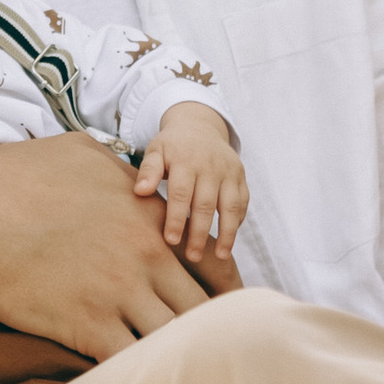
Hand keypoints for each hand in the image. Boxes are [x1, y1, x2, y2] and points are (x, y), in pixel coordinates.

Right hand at [0, 134, 220, 360]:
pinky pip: (133, 362)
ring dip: (181, 356)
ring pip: (178, 340)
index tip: (232, 313)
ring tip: (183, 373)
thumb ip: (124, 171)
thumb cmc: (19, 177)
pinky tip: (139, 379)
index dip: (229, 295)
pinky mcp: (88, 325)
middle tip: (214, 351)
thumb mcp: (83, 154)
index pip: (215, 267)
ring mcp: (119, 294)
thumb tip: (137, 179)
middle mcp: (146, 258)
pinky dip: (141, 372)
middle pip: (206, 311)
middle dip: (214, 333)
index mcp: (151, 220)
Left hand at [135, 108, 249, 259]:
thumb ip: (148, 170)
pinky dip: (237, 222)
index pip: (181, 194)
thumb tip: (140, 192)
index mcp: (186, 161)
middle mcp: (210, 166)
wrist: (200, 126)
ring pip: (230, 206)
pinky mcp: (241, 177)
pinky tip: (229, 240)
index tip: (171, 240)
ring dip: (227, 234)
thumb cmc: (172, 146)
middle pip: (206, 204)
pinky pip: (242, 202)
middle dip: (199, 233)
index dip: (176, 218)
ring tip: (220, 257)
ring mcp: (229, 172)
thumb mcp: (155, 151)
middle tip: (192, 256)